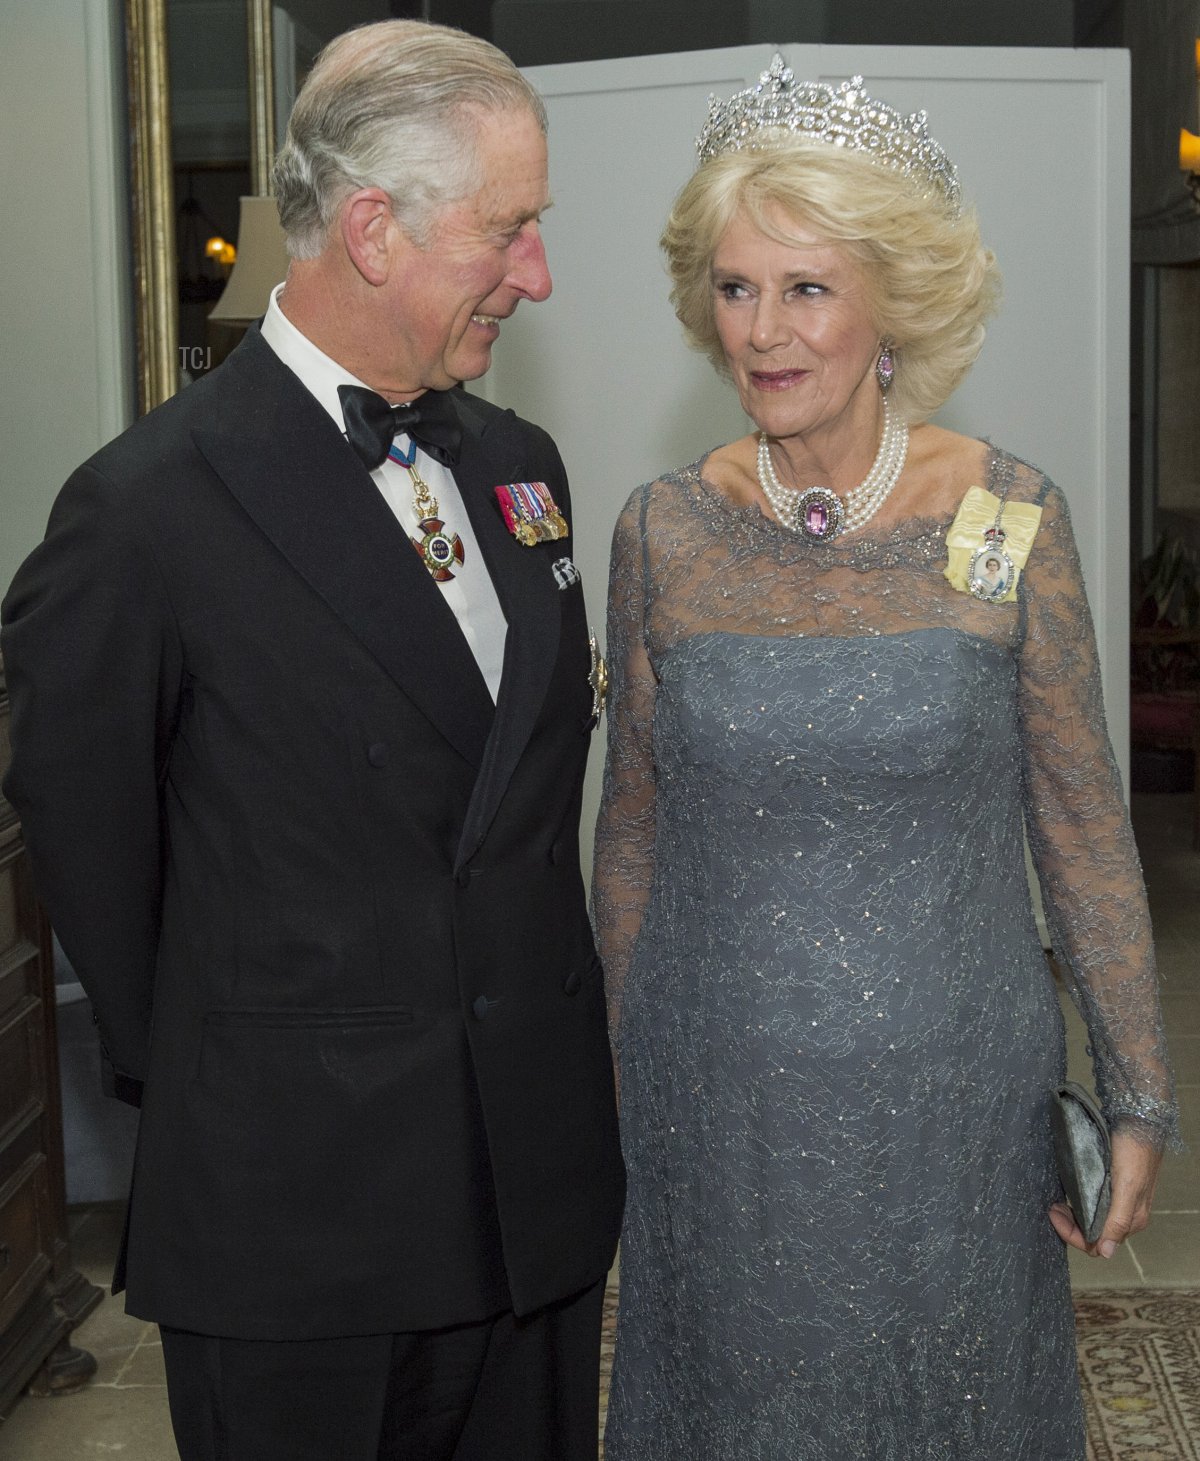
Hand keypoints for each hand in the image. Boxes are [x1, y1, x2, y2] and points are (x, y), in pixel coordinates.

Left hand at [1048, 1128, 1161, 1257]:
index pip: (1095, 1246)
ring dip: (1073, 1215)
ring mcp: (1121, 1202)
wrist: (1139, 1121)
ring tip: (1057, 1200)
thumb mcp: (1127, 1187)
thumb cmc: (1133, 1151)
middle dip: (1069, 1225)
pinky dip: (1079, 1204)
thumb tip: (1106, 1253)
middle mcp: (1127, 1215)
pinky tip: (1068, 1193)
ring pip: (1092, 1220)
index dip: (1071, 1234)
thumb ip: (1117, 1221)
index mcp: (1130, 1220)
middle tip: (1052, 1205)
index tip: (1053, 1212)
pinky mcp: (1115, 1188)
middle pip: (1093, 1234)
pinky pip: (1095, 1206)